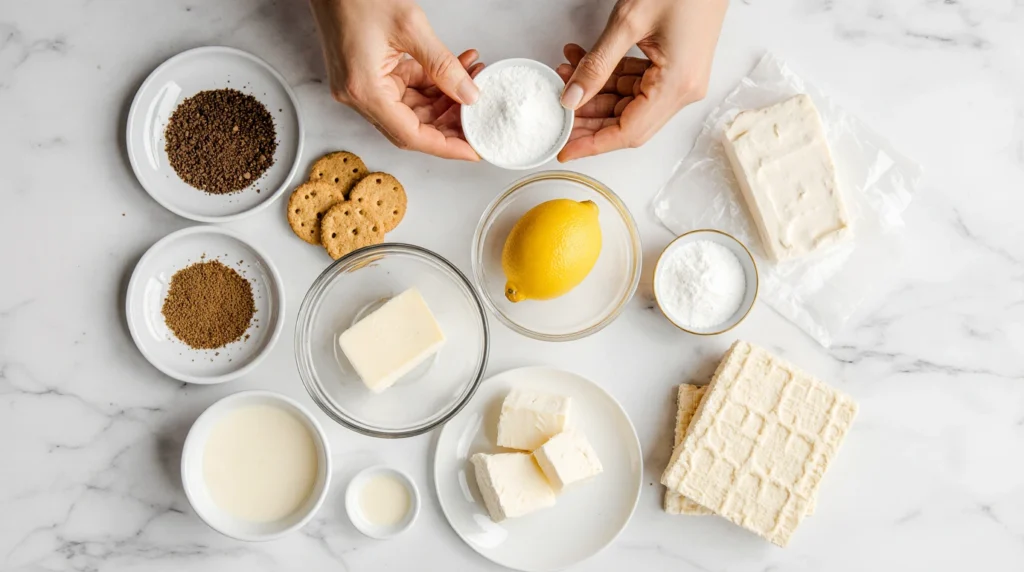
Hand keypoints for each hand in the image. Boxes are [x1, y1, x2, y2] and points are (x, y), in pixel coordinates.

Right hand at [309, 0, 482, 159]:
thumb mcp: (409, 26)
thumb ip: (443, 65)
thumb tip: (468, 95)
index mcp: (364, 91)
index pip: (411, 135)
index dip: (446, 146)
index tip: (473, 149)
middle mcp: (359, 95)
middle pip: (413, 125)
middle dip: (451, 121)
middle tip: (481, 114)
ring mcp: (363, 85)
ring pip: (413, 107)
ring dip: (446, 97)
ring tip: (474, 78)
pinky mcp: (368, 74)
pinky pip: (406, 88)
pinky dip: (433, 81)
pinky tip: (457, 67)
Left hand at [556, 0, 727, 160]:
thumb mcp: (629, 22)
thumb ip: (597, 64)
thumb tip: (571, 97)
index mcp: (678, 86)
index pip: (628, 131)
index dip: (592, 143)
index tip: (565, 149)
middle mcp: (684, 90)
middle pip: (627, 122)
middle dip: (588, 118)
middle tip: (557, 114)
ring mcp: (681, 80)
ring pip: (628, 103)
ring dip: (595, 93)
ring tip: (565, 73)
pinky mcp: (676, 68)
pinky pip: (637, 84)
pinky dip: (609, 77)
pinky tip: (583, 62)